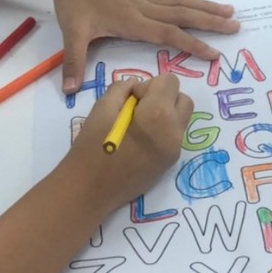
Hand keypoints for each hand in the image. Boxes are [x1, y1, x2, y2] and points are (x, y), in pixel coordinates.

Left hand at [47, 0, 239, 93]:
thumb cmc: (72, 5)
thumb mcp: (71, 34)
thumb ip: (74, 62)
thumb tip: (69, 91)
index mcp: (131, 21)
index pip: (168, 34)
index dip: (192, 44)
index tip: (214, 55)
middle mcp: (142, 7)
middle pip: (182, 14)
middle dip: (210, 21)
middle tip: (235, 26)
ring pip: (178, 0)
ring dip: (204, 5)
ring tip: (228, 9)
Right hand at [60, 75, 193, 213]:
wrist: (89, 190)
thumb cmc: (90, 147)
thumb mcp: (101, 108)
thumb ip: (122, 89)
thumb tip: (136, 87)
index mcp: (158, 115)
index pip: (170, 82)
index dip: (148, 85)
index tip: (130, 100)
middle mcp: (174, 132)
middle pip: (183, 100)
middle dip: (164, 98)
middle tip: (137, 109)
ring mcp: (174, 151)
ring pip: (181, 119)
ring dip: (165, 114)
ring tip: (137, 126)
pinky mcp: (169, 164)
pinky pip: (174, 137)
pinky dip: (162, 131)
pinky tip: (138, 142)